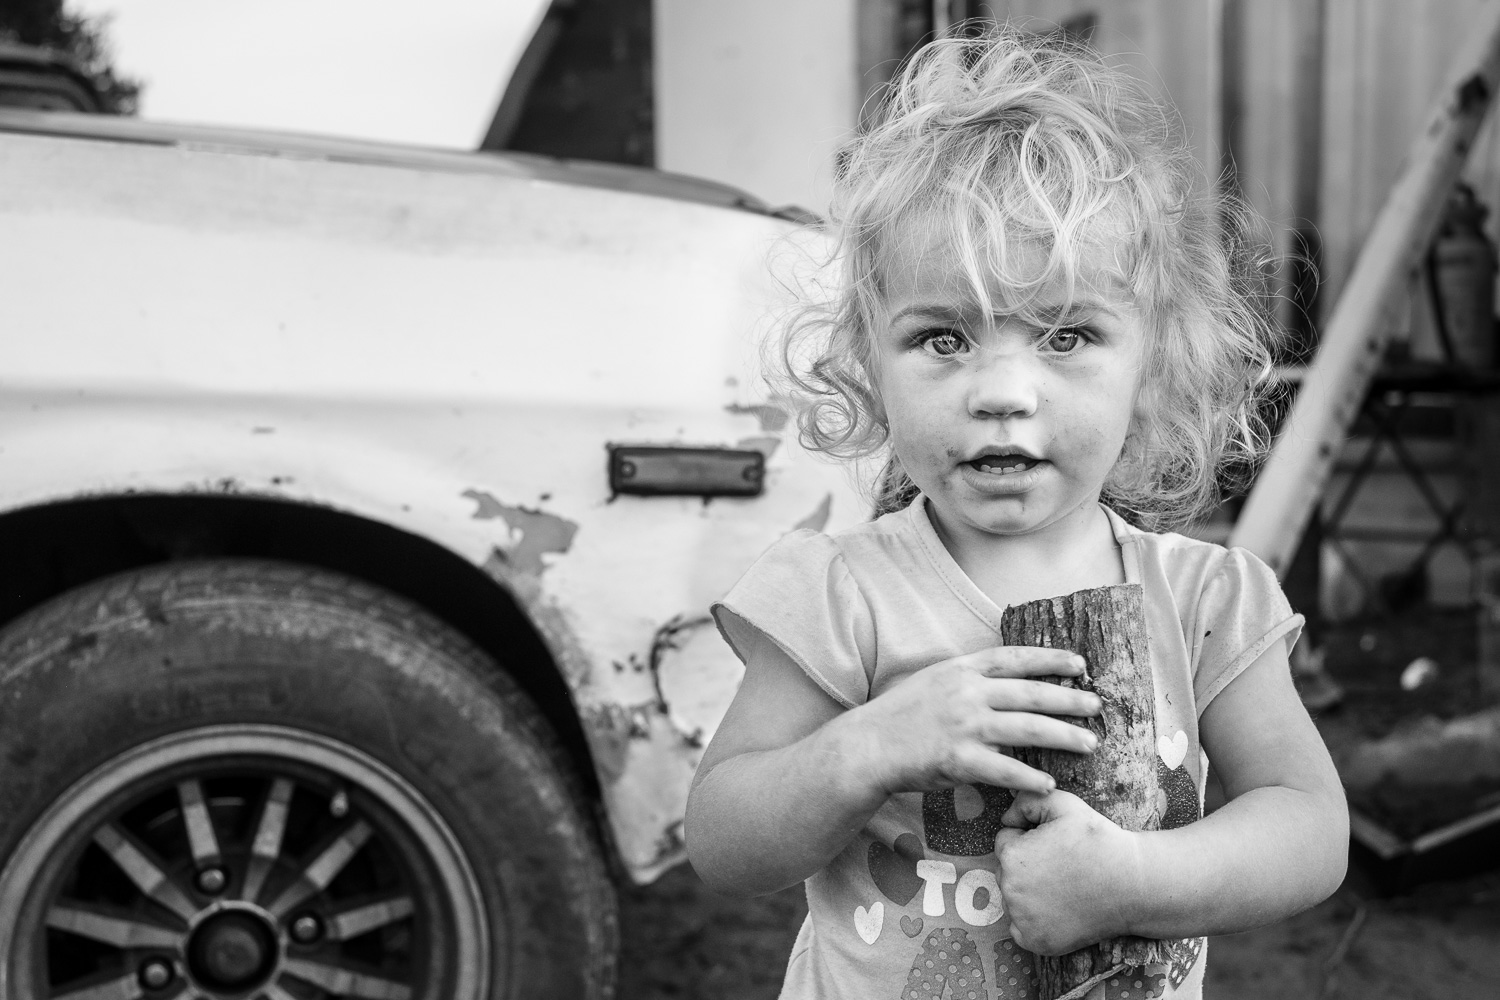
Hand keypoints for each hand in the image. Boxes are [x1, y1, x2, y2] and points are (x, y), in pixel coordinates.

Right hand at [842, 646, 1101, 797]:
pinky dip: (1030, 778)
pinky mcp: (958, 760)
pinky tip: (1050, 784)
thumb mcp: (934, 681)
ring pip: (1027, 730)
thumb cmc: (901, 715)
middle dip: (1070, 700)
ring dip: (1064, 737)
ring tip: (1090, 744)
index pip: (1015, 658)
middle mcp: (967, 693)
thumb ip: (969, 679)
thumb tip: (1005, 681)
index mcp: (962, 670)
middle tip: (1098, 707)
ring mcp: (964, 726)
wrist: (869, 746)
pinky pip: (1005, 770)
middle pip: (1031, 694)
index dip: (1050, 660)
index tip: (1080, 664)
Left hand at [994, 790, 1143, 955]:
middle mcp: (1010, 889)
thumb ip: (1026, 800)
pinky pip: (1021, 927)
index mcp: (1012, 856)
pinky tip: (1061, 910)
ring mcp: (1021, 919)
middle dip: (1027, 866)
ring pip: (1014, 898)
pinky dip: (1035, 920)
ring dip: (1029, 892)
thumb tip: (1006, 817)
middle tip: (1062, 867)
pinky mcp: (1034, 942)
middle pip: (1006, 871)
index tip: (1055, 846)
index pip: (1005, 842)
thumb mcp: (1063, 803)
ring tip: (1064, 887)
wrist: (1133, 884)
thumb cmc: (1098, 841)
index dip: (1030, 839)